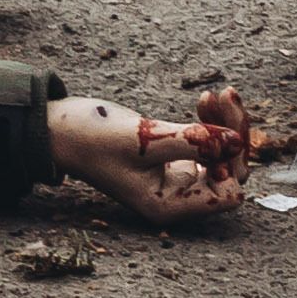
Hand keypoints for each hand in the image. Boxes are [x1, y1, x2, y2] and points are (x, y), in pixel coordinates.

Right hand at [43, 96, 245, 228]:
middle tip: (226, 95)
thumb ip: (192, 140)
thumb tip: (237, 141)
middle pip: (228, 170)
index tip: (218, 132)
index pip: (227, 193)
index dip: (231, 163)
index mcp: (170, 204)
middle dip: (233, 133)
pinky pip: (204, 143)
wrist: (59, 129)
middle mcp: (177, 195)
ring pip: (221, 154)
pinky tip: (205, 99)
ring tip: (217, 93)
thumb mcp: (143, 138)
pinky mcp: (172, 158)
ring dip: (224, 123)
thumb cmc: (92, 138)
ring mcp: (176, 177)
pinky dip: (208, 121)